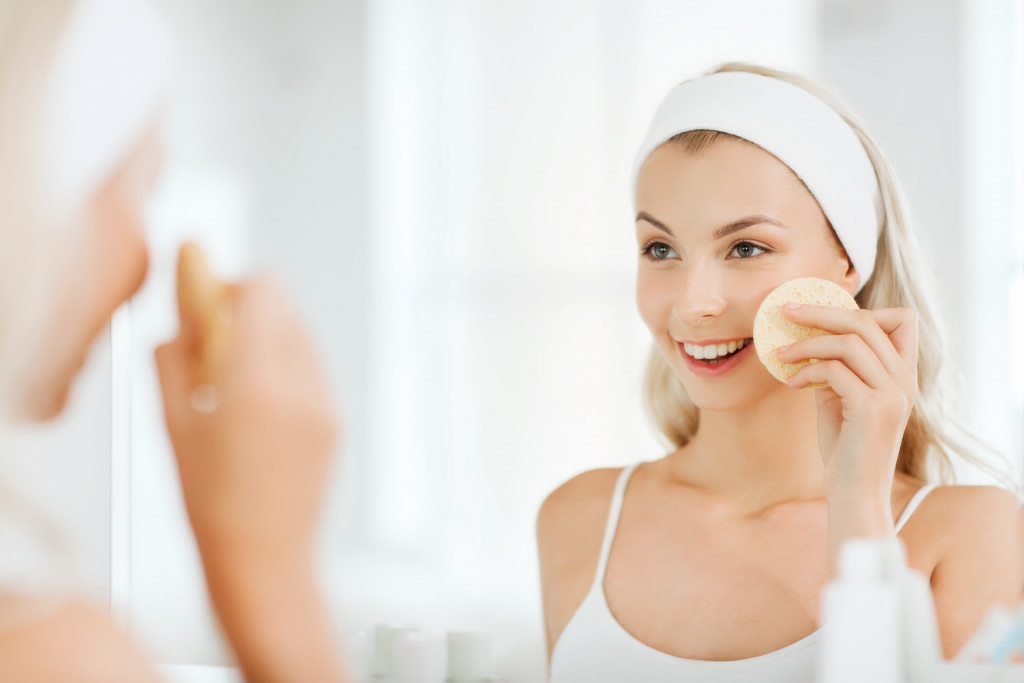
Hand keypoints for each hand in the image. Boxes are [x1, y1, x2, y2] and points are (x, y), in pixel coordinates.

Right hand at [155, 275, 338, 570]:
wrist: (263, 559)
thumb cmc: (210, 502)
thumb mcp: (171, 426)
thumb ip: (171, 361)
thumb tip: (176, 323)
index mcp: (258, 381)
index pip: (264, 292)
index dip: (231, 285)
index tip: (206, 300)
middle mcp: (301, 385)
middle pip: (284, 309)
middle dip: (246, 312)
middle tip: (212, 341)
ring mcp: (324, 403)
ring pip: (300, 338)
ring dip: (267, 339)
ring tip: (232, 381)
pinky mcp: (334, 422)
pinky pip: (311, 371)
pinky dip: (285, 368)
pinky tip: (256, 407)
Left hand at [775, 303, 917, 501]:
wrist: (854, 493)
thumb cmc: (845, 448)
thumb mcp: (841, 399)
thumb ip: (835, 369)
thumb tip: (808, 339)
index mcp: (903, 375)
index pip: (903, 319)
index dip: (864, 309)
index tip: (825, 316)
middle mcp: (905, 381)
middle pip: (866, 321)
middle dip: (821, 312)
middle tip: (787, 311)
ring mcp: (891, 394)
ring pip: (848, 341)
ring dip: (806, 343)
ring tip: (780, 354)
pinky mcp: (871, 409)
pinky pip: (833, 370)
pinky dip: (806, 371)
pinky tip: (792, 384)